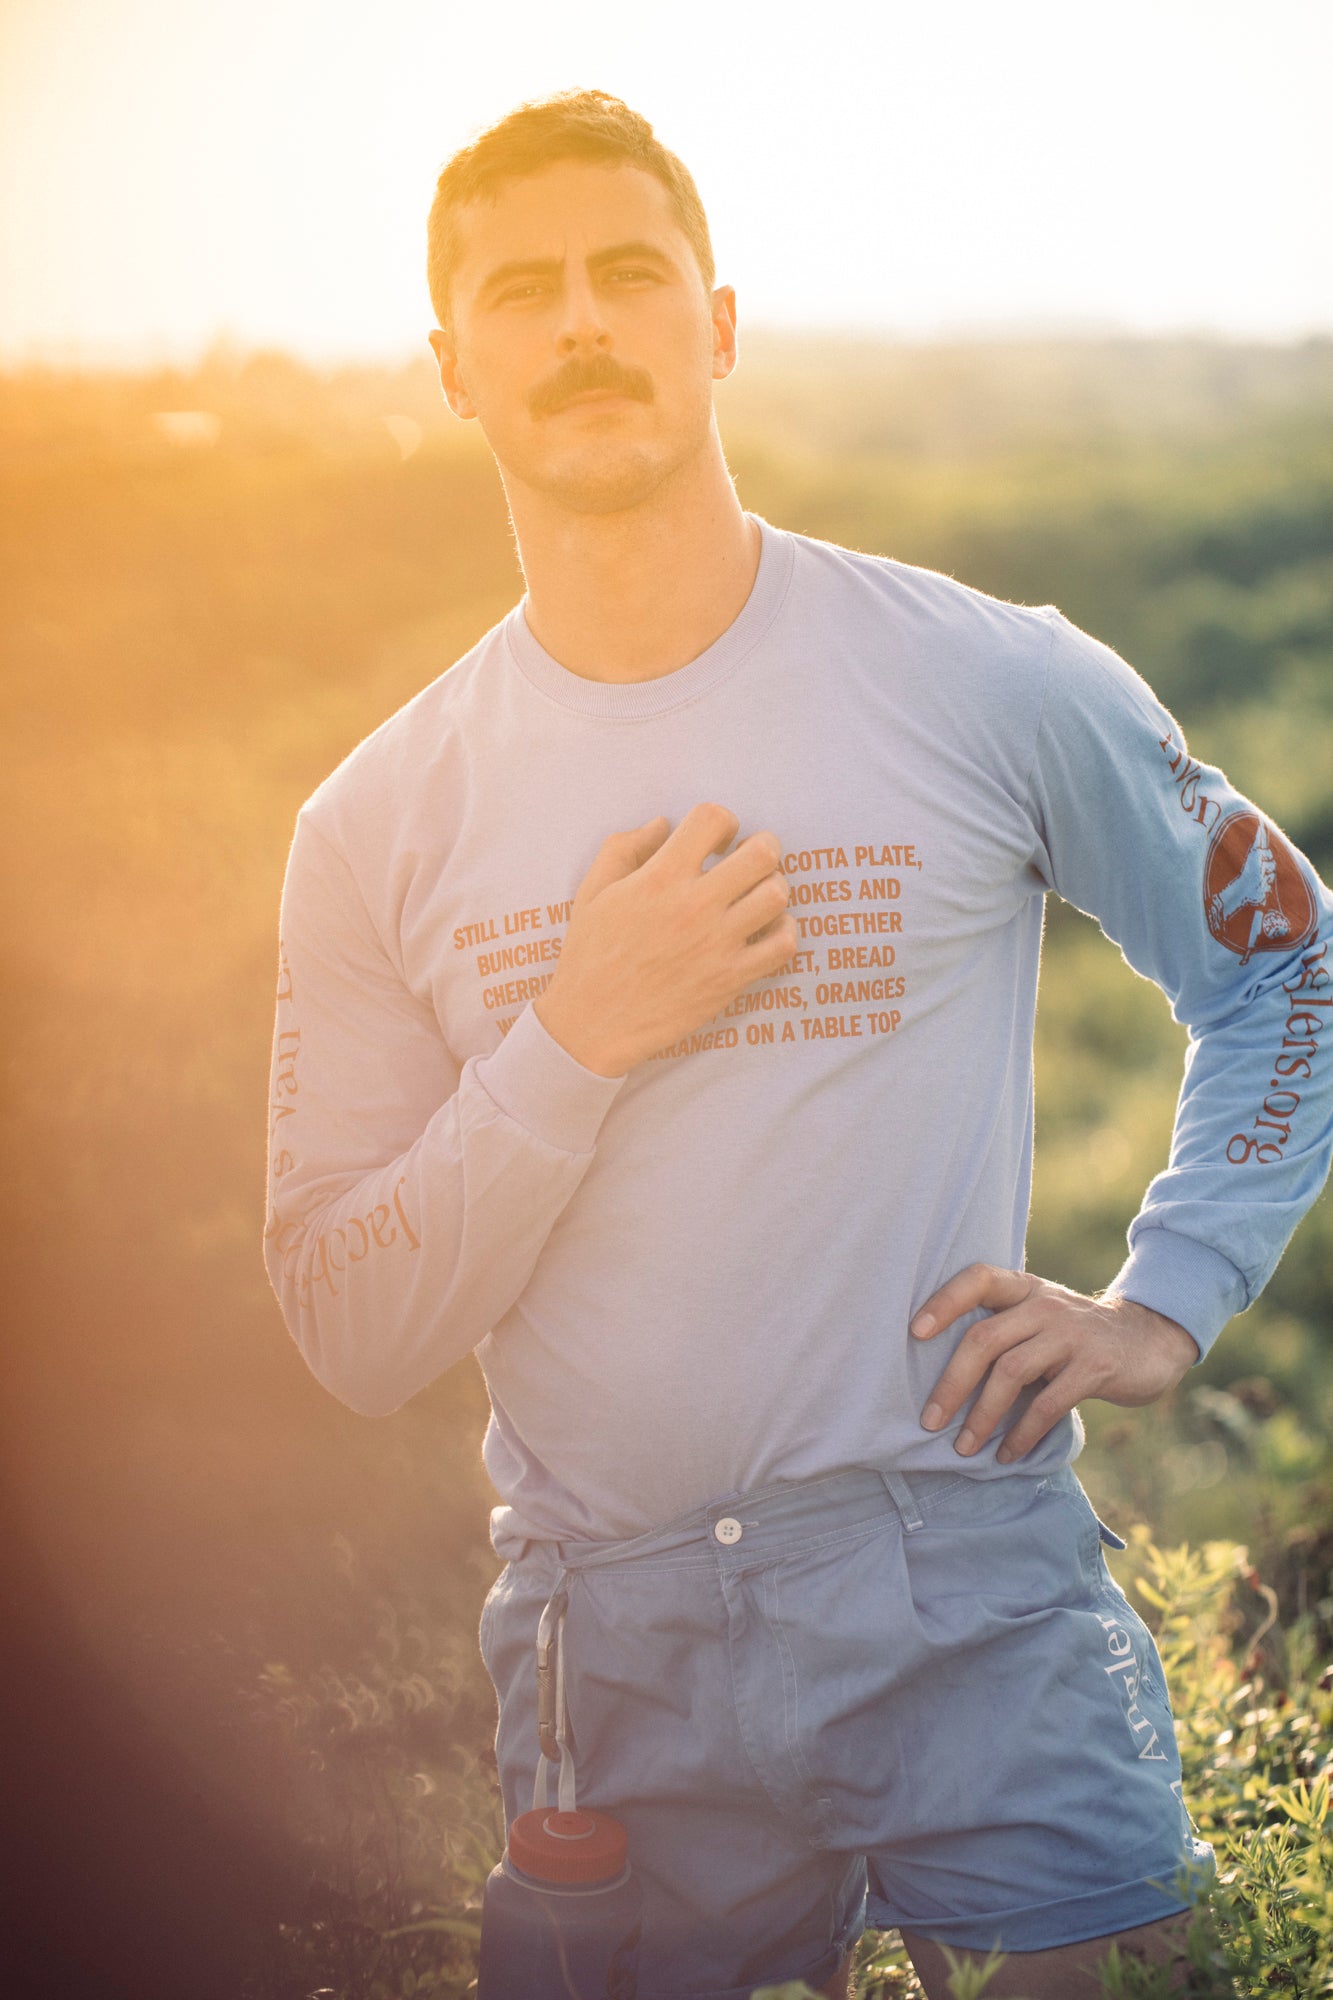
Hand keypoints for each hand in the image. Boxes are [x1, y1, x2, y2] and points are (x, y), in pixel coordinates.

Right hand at [534, 802, 796, 1076]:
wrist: (592, 1024)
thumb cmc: (589, 955)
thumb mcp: (592, 891)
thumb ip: (623, 848)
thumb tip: (663, 823)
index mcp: (659, 877)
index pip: (714, 819)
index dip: (723, 822)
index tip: (718, 841)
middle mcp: (694, 906)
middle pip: (762, 853)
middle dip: (763, 846)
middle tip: (751, 859)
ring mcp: (717, 944)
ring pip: (777, 896)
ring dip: (773, 888)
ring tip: (757, 896)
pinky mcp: (731, 979)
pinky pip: (784, 945)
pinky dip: (784, 932)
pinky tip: (765, 931)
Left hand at [911, 1265, 1199, 1463]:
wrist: (1149, 1341)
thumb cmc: (1076, 1336)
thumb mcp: (1041, 1317)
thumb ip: (1005, 1330)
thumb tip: (945, 1378)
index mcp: (1025, 1288)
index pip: (977, 1279)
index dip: (944, 1302)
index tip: (914, 1332)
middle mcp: (1045, 1304)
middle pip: (985, 1339)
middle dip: (952, 1384)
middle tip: (930, 1420)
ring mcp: (1071, 1334)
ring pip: (1011, 1372)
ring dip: (983, 1416)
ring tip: (964, 1447)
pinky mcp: (1095, 1366)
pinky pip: (1048, 1403)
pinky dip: (1023, 1432)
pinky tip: (1008, 1453)